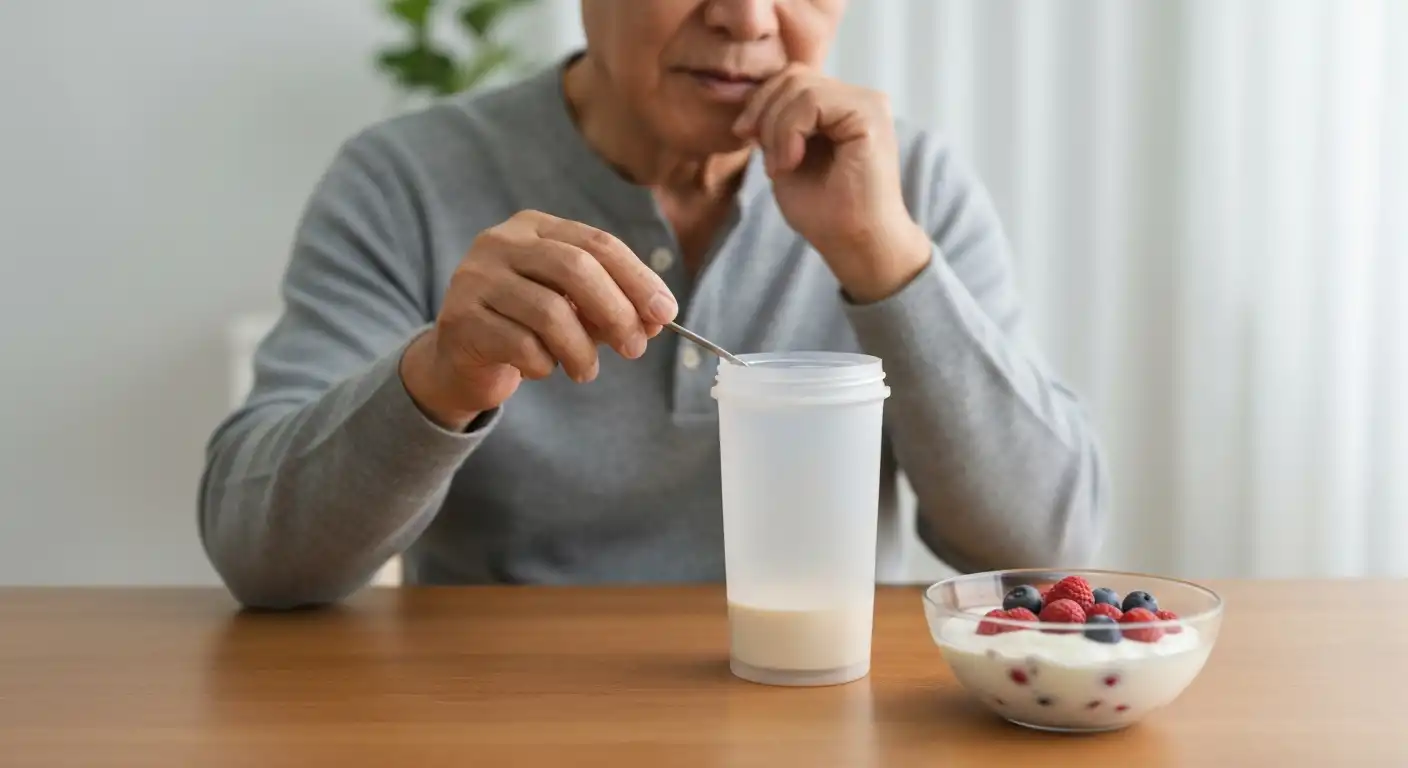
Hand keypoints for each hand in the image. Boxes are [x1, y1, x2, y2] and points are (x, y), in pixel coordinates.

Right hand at [400, 210, 678, 429]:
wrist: (462, 361)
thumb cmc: (528, 328)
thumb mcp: (575, 309)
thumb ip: (613, 306)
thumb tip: (658, 315)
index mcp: (534, 228)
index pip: (597, 244)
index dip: (637, 278)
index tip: (666, 313)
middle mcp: (500, 243)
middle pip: (575, 268)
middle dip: (616, 311)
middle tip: (635, 348)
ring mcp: (475, 279)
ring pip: (549, 312)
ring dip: (580, 349)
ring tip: (585, 369)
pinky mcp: (460, 319)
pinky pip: (520, 345)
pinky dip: (544, 364)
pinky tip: (543, 368)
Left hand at [733, 65, 931, 302]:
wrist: (855, 244)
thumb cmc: (825, 212)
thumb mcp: (785, 157)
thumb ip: (776, 124)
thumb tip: (749, 94)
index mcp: (841, 107)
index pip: (791, 79)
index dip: (760, 102)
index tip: (746, 138)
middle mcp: (859, 99)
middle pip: (792, 76)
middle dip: (764, 113)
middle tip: (765, 158)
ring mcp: (867, 103)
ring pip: (798, 86)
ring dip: (776, 129)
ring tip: (781, 167)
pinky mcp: (869, 115)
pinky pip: (812, 101)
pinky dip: (789, 132)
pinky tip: (791, 163)